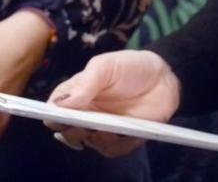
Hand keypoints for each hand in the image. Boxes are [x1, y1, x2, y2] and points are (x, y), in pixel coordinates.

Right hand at [44, 51, 180, 157]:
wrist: (164, 76)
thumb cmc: (130, 66)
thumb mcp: (105, 66)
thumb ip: (84, 84)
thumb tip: (60, 104)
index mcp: (76, 94)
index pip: (54, 110)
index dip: (53, 116)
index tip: (58, 119)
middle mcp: (86, 113)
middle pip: (68, 132)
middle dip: (74, 132)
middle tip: (87, 125)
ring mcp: (104, 127)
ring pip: (90, 144)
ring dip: (98, 141)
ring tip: (110, 130)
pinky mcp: (122, 137)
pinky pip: (113, 150)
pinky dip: (120, 146)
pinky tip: (132, 134)